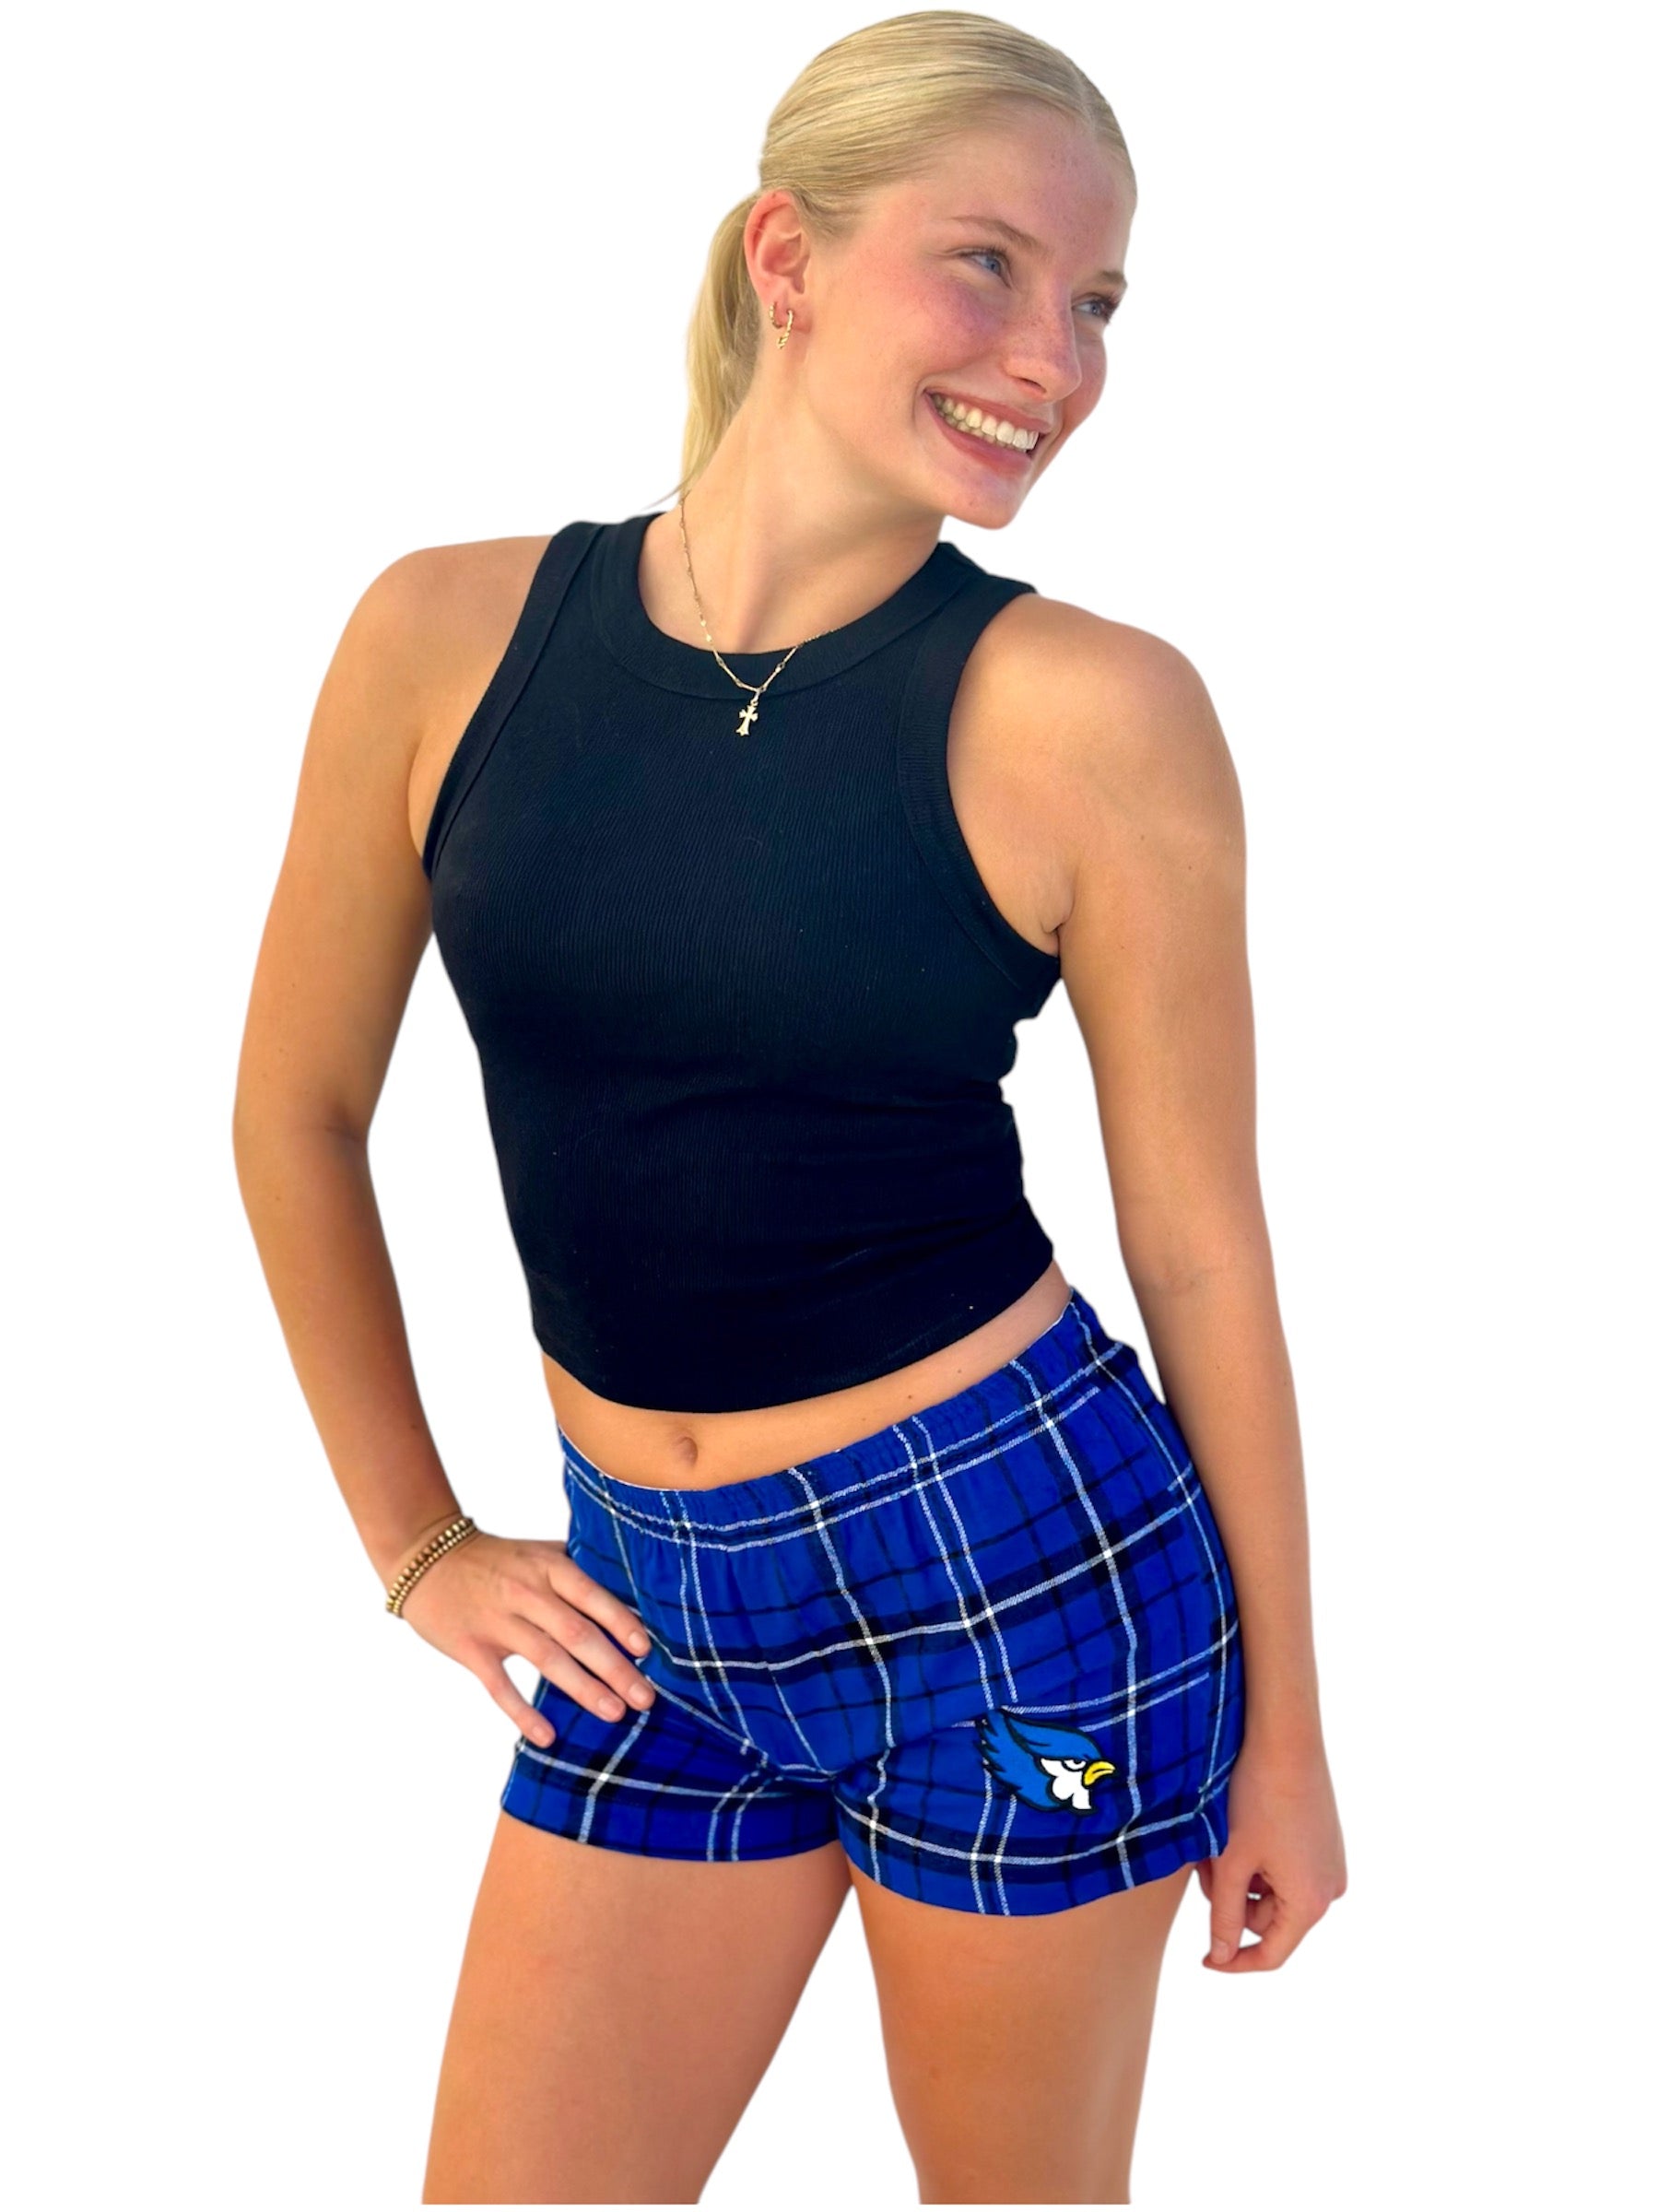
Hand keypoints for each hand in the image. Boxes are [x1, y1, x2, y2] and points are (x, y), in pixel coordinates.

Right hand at [395, 1530, 656, 1747]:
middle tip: (645, 1698)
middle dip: (615, 1668)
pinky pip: (500, 1686)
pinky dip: (523, 1713)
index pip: (592, 1596)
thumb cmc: (497, 1560)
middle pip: (577, 1633)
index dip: (621, 1622)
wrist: (427, 1558)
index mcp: (548, 1566)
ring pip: (547, 1660)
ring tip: (614, 1714)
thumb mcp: (538, 1553)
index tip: (646, 1650)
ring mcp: (498, 1622)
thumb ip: (577, 1571)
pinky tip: (548, 1736)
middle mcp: (526, 1592)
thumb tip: (632, 1597)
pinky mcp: (471, 1648)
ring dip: (583, 1689)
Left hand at [1195, 1732, 1346, 1971]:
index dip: (1234, 1961)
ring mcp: (1328, 1862)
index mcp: (1310, 1902)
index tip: (1204, 1959)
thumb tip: (1222, 1955)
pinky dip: (1256, 1857)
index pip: (1271, 1954)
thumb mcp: (1232, 1862)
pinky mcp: (1323, 1840)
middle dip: (1233, 1897)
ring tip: (1220, 1840)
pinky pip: (1284, 1866)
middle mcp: (1329, 1888)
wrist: (1285, 1738)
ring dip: (1241, 1874)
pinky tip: (1239, 1828)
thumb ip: (1225, 1916)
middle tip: (1207, 1864)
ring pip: (1271, 1890)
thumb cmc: (1255, 1799)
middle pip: (1267, 1918)